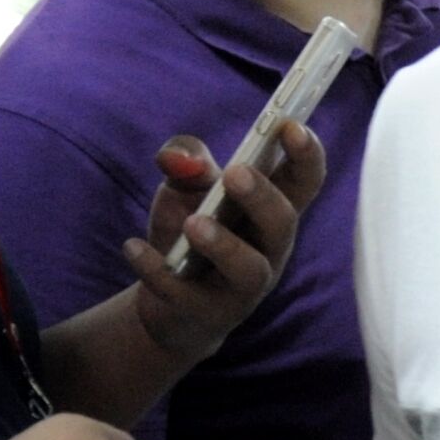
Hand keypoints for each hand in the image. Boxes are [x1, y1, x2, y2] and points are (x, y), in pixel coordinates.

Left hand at [124, 115, 324, 364]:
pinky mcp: (206, 312)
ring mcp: (241, 287)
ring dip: (224, 245)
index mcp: (271, 210)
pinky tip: (132, 247)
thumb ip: (185, 160)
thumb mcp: (185, 188)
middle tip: (236, 173)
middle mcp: (268, 249)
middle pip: (283, 223)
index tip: (291, 126)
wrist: (169, 302)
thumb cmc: (191, 232)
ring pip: (250, 270)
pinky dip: (157, 270)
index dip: (306, 154)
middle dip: (263, 197)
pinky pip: (186, 295)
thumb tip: (180, 160)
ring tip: (195, 224)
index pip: (304, 182)